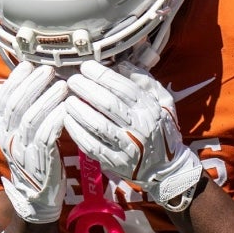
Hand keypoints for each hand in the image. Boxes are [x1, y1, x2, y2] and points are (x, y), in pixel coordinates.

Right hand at [0, 61, 68, 222]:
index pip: (4, 100)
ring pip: (31, 119)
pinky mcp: (39, 164)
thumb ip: (28, 113)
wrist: (38, 200)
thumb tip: (36, 81)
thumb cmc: (38, 160)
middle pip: (17, 106)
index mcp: (4, 130)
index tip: (29, 63)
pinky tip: (66, 109)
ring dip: (47, 99)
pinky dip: (55, 121)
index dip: (15, 80)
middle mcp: (9, 139)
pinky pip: (45, 138)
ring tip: (63, 86)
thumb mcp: (26, 136)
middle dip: (33, 84)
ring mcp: (22, 152)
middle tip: (49, 70)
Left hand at [63, 60, 202, 210]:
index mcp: (150, 109)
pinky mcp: (116, 162)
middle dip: (87, 89)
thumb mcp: (163, 102)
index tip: (86, 66)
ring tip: (67, 99)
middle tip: (72, 80)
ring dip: (79, 110)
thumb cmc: (161, 129)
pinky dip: (77, 132)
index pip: (124, 88)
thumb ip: (145, 81)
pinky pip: (92, 146)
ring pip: (98, 126)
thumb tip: (121, 64)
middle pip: (109, 104)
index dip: (102, 75)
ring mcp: (128, 147)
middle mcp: (140, 127)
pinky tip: (68, 120)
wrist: (166, 168)